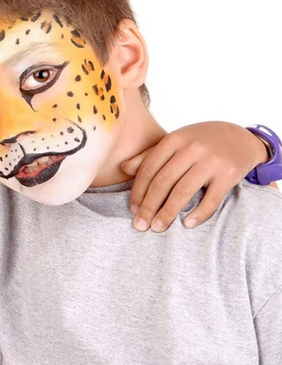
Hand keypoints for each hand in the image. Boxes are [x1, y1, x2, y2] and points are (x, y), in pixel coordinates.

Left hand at [121, 121, 266, 231]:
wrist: (241, 137)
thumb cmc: (200, 142)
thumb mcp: (176, 142)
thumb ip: (150, 155)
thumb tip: (123, 168)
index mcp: (175, 139)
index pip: (149, 168)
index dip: (138, 191)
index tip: (133, 210)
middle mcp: (192, 149)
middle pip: (163, 181)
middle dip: (149, 206)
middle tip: (140, 225)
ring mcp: (212, 161)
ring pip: (183, 191)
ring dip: (168, 212)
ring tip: (158, 227)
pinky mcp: (229, 174)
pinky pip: (211, 199)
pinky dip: (199, 213)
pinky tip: (187, 224)